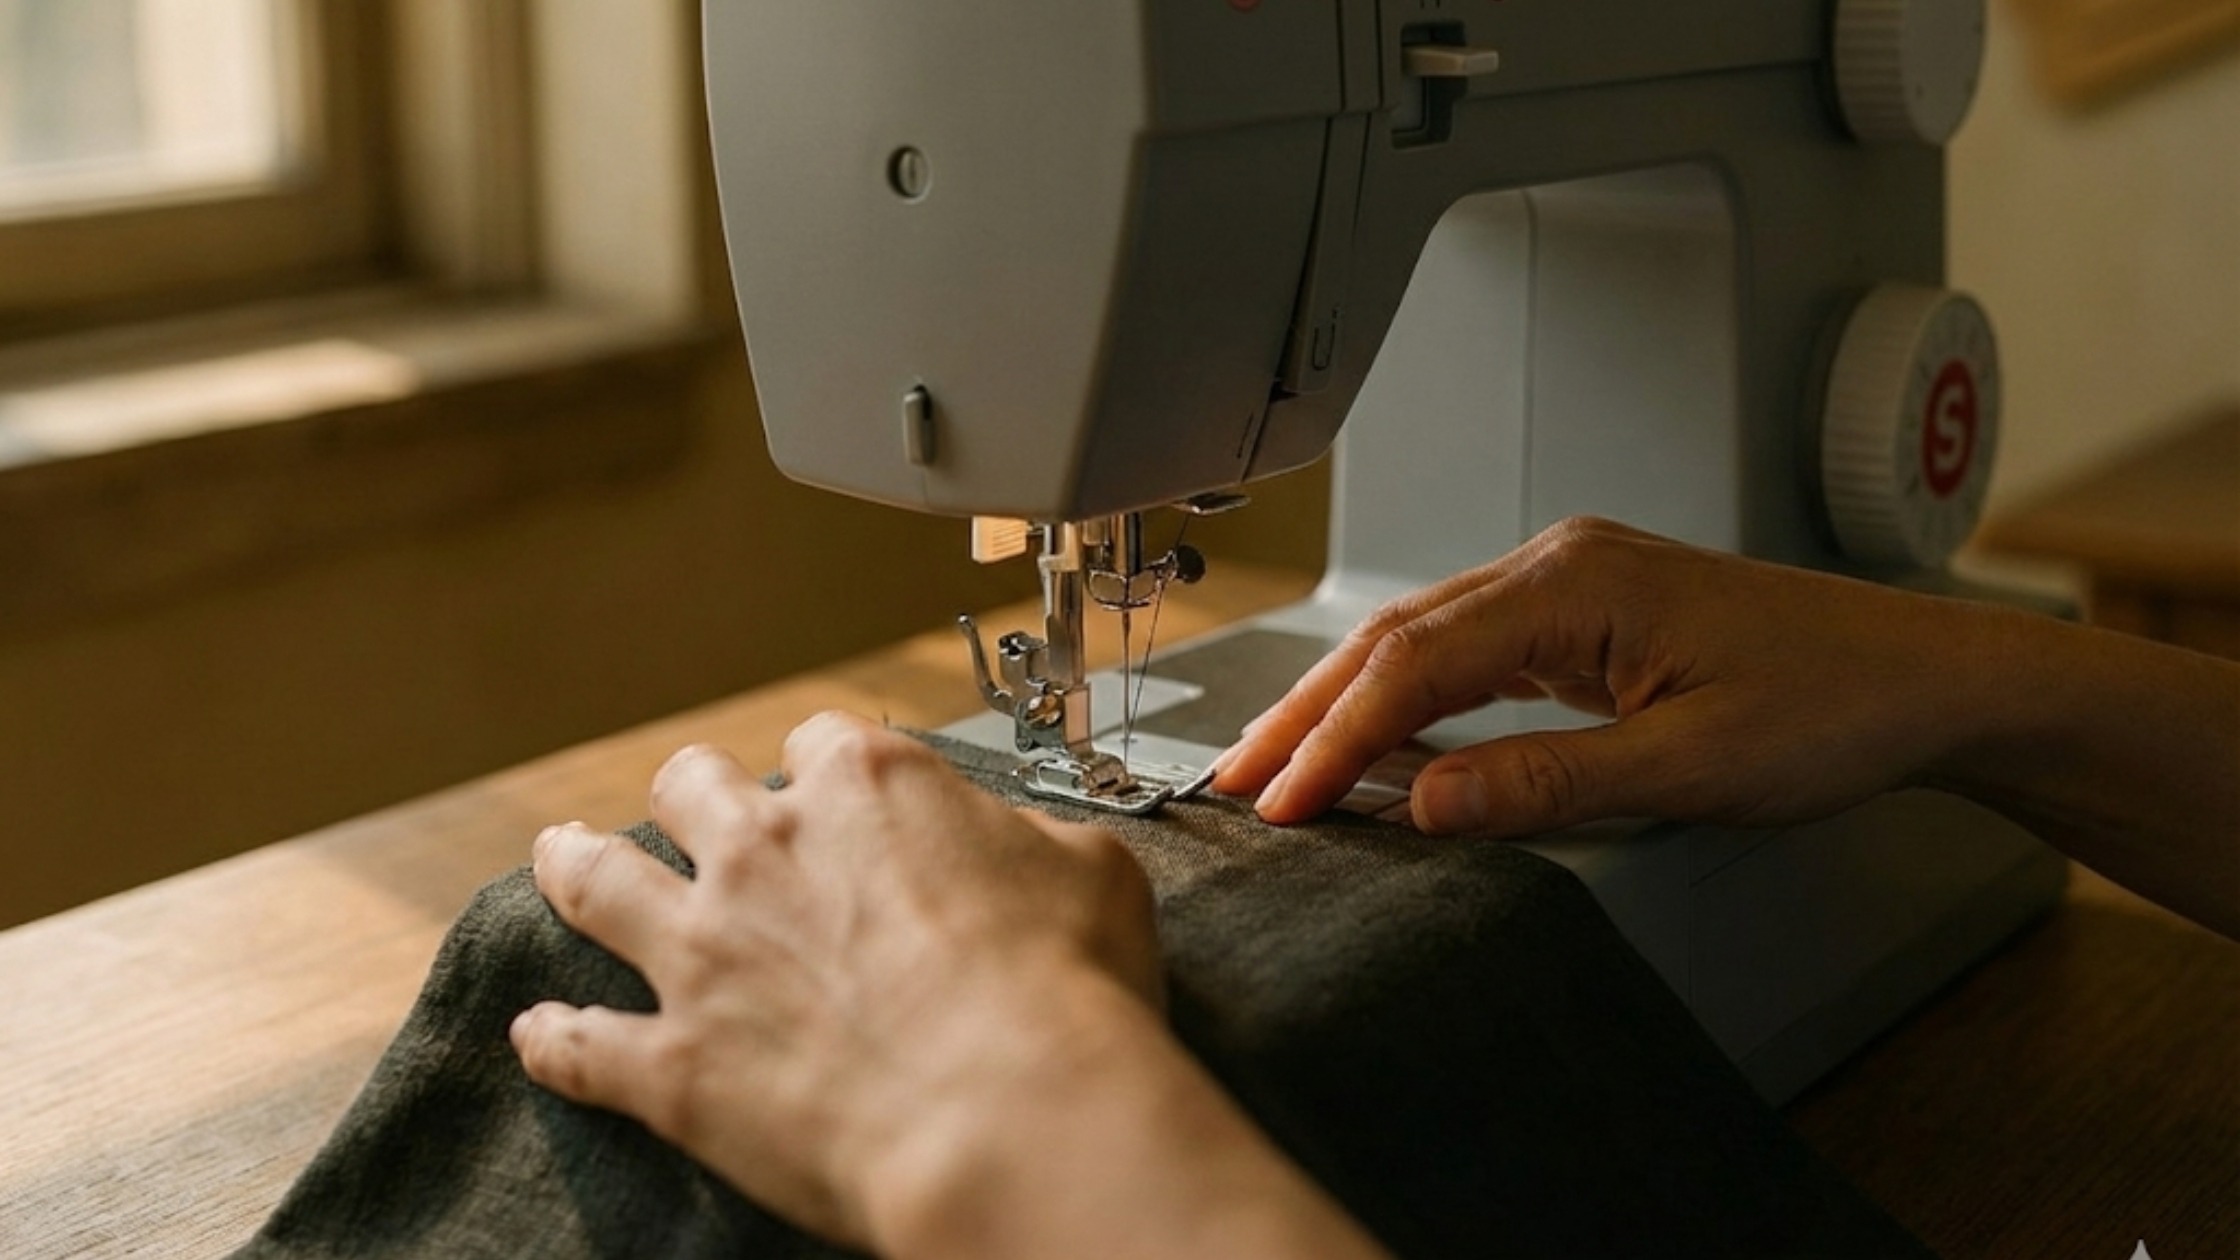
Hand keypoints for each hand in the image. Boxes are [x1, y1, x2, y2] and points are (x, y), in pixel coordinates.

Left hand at [509, 714, 1162, 1248]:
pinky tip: (537, 1031)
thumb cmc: (1067, 993)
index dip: (827, 771)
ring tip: (558, 853)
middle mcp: (766, 850)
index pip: (822, 743)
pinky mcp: (670, 1063)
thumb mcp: (1092, 875)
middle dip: (694, 795)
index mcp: (867, 787)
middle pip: (693, 786)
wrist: (1007, 1115)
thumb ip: (1033, 841)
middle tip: (698, 811)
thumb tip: (1021, 849)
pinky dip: (555, 1037)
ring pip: (599, 881)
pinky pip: (579, 1042)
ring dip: (573, 863)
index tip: (834, 795)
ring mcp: (704, 954)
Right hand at [1214, 517, 2003, 836]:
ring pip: (1419, 641)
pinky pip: (1463, 653)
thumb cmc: (1832, 706)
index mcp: (1575, 583)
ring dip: (1344, 704)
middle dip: (1307, 711)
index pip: (1414, 662)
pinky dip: (1404, 699)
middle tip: (1234, 781)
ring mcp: (1568, 586)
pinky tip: (1374, 742)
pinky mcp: (1581, 617)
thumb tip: (1425, 802)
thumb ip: (1549, 782)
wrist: (1922, 678)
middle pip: (1393, 637)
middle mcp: (1558, 566)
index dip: (1334, 736)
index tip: (1279, 800)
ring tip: (1276, 766)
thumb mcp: (1691, 766)